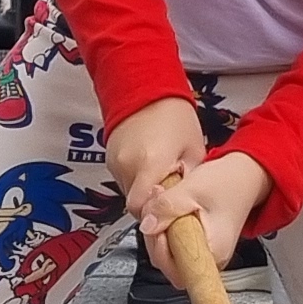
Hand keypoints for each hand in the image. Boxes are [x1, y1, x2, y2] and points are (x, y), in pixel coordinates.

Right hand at [101, 96, 206, 221]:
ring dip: (143, 190)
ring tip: (160, 174)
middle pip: (135, 203)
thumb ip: (188, 181)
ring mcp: (115, 161)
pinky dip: (135, 178)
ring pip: (128, 192)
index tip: (168, 213)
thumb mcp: (194, 150)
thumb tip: (186, 204)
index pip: (142, 210)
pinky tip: (148, 165)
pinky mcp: (109, 157)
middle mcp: (127, 165)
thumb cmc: (174, 115)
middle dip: (152, 203)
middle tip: (169, 192)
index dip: (155, 216)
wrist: (147, 87)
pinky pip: (122, 179)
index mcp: (150, 164)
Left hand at [144, 152, 273, 277]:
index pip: (177, 271)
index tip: (159, 228)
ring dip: (159, 228)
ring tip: (163, 204)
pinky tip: (168, 209)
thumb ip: (166, 207)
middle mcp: (211, 258)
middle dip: (155, 234)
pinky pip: (174, 244)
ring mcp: (205, 252)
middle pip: (168, 262)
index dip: (160, 251)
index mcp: (213, 251)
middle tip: (155, 208)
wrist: (243, 175)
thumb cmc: (227, 182)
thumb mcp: (191, 189)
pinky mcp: (199, 244)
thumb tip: (147, 226)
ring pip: (169, 253)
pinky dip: (166, 227)